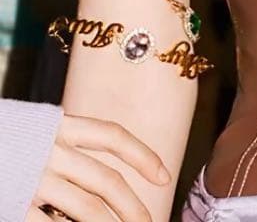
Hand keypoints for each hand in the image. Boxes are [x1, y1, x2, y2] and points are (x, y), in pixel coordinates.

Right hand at [25, 114, 170, 221]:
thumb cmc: (10, 140)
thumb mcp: (41, 132)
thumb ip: (70, 145)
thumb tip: (104, 174)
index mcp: (61, 126)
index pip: (112, 136)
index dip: (142, 156)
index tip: (164, 177)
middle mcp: (51, 150)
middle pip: (106, 180)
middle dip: (132, 206)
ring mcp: (35, 178)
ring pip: (87, 206)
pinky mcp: (18, 202)